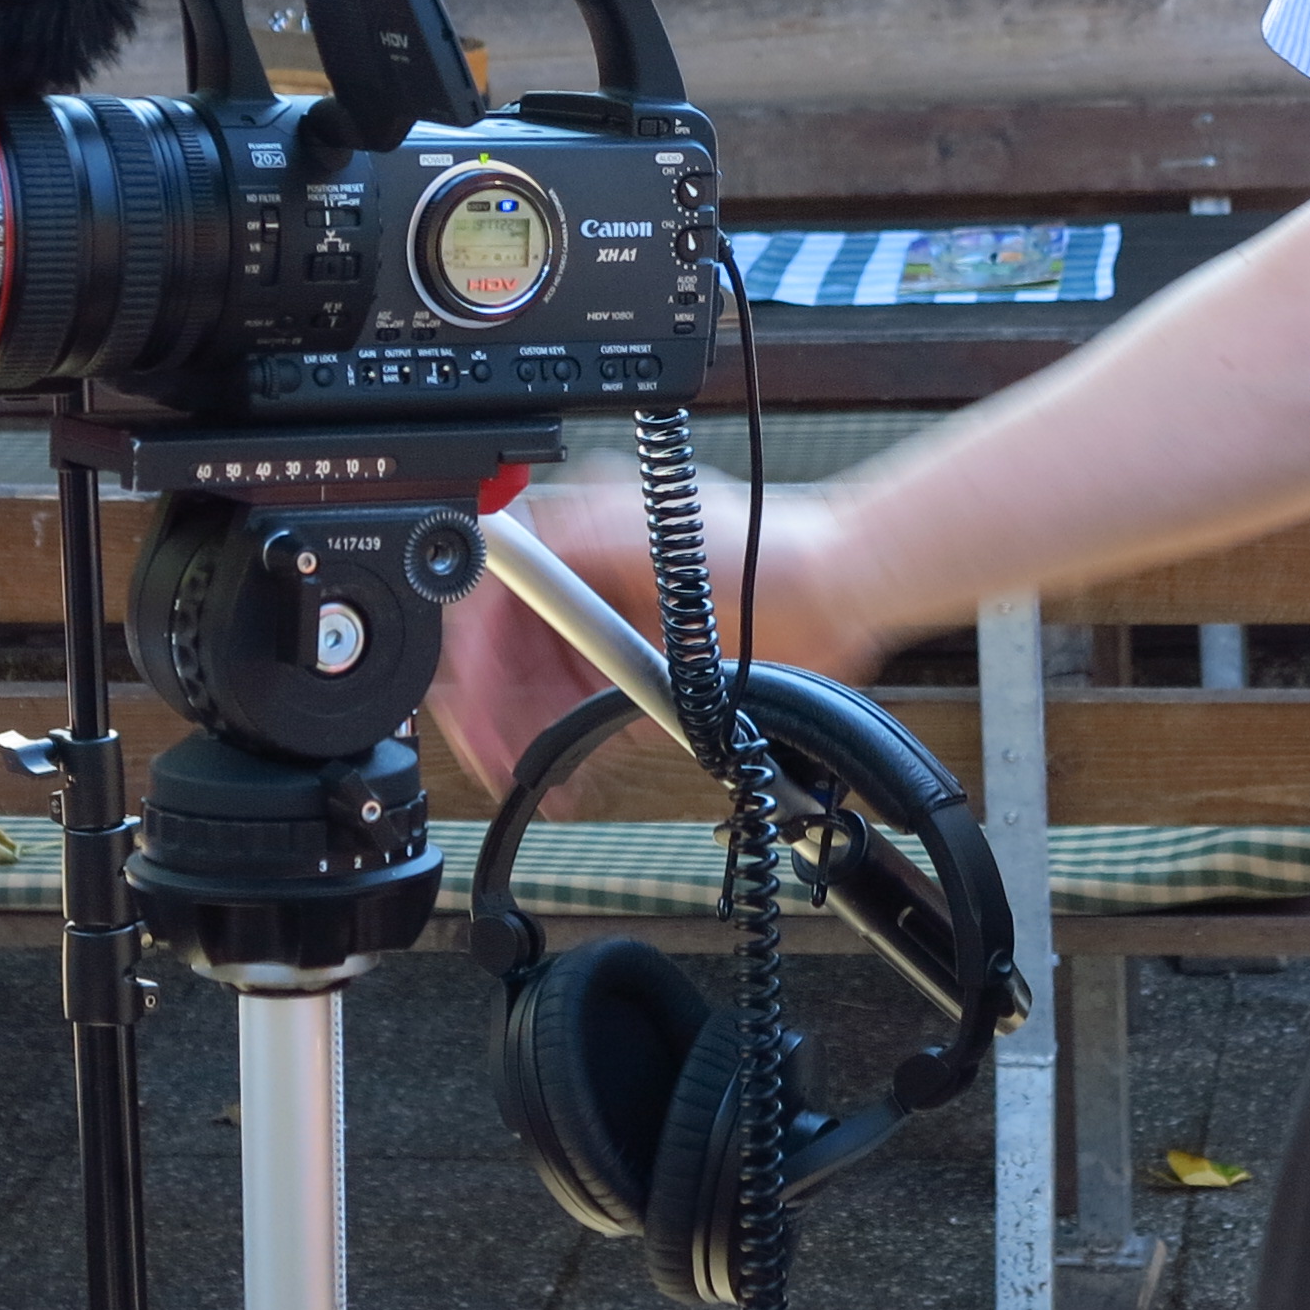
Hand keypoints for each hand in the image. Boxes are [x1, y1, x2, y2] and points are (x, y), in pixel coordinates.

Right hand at [422, 470, 888, 799]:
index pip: (489, 598)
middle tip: (493, 754)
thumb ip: (560, 556)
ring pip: (536, 686)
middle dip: (493, 707)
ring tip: (525, 772)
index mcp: (574, 536)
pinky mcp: (641, 665)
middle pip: (504, 648)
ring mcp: (614, 623)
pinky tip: (563, 773)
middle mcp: (586, 578)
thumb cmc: (762, 550)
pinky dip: (567, 744)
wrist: (837, 588)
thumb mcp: (646, 547)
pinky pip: (582, 708)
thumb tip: (490, 551)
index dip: (472, 658)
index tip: (472, 706)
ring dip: (524, 731)